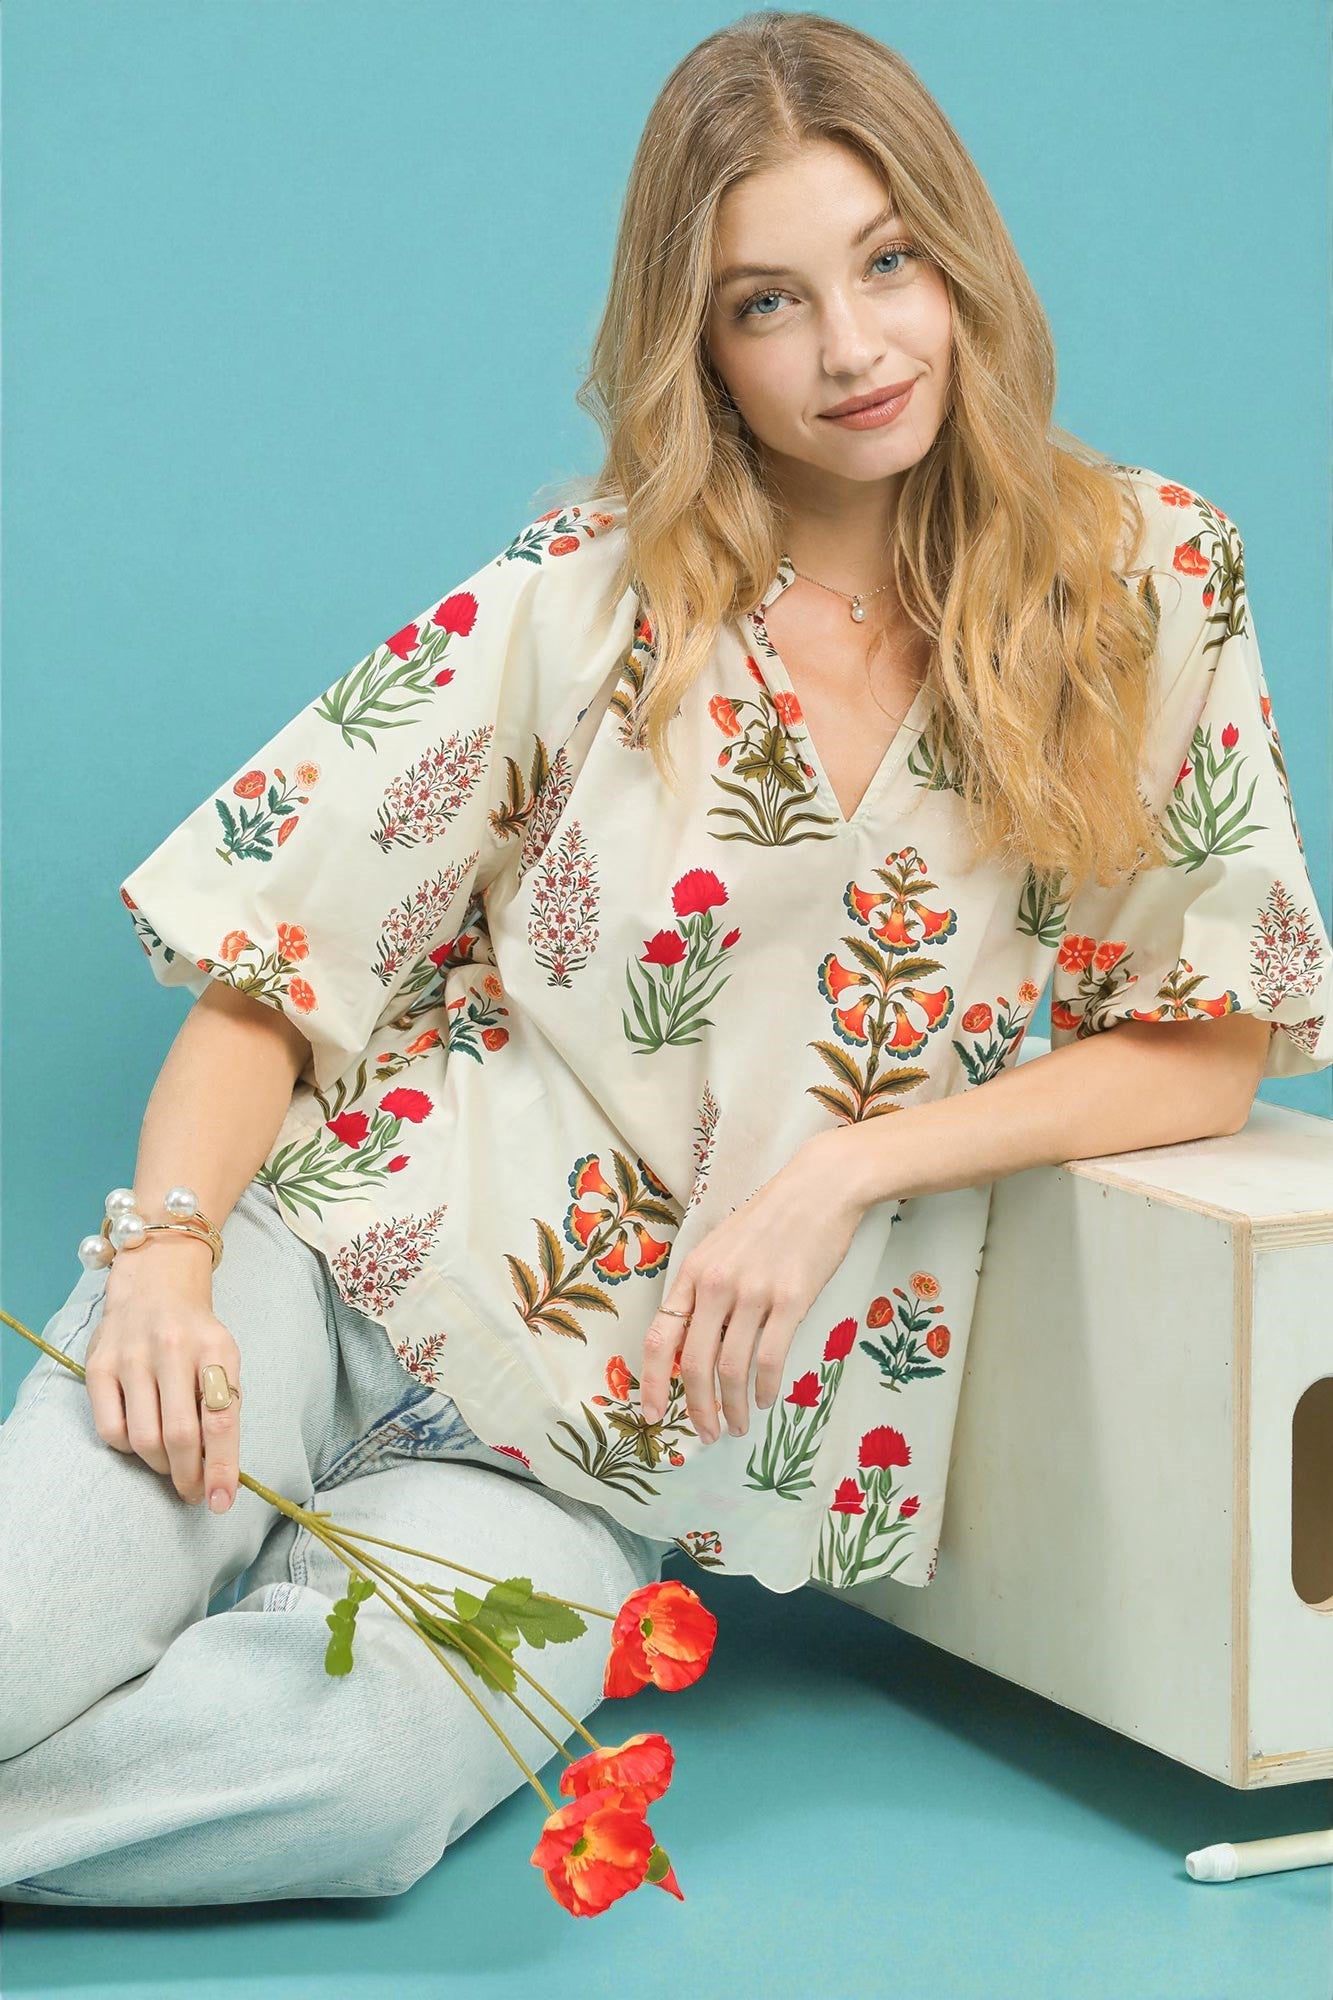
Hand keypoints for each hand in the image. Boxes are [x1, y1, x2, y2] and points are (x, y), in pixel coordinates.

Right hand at [84, 1277, 241, 1512]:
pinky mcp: (98, 1366)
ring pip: (143, 1438)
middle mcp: (172, 1348)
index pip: (221, 1419)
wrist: (155, 1283)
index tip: (221, 1502)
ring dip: (160, 1466)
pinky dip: (127, 1449)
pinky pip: (110, 1430)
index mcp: (215, 1348)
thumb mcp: (223, 1356)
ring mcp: (131, 1356)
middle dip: (188, 1476)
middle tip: (193, 1493)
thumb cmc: (195, 1332)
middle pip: (179, 1435)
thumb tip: (219, 1471)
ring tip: (170, 1465)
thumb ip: (222, 1405)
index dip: (221, 1467)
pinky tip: (140, 1440)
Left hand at [639, 1130, 868, 1443]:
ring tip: (739, 1426)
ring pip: (731, 1369)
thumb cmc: (770, 1218)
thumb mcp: (721, 1247)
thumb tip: (691, 1344)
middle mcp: (717, 1285)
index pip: (661, 1338)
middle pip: (694, 1364)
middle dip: (696, 1409)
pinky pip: (771, 1358)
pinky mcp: (792, 1300)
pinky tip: (767, 1399)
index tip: (654, 1414)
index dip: (653, 1383)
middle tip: (705, 1434)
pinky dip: (766, 1388)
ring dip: (733, 1407)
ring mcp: (754, 1293)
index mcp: (693, 1272)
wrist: (819, 1189)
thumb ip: (703, 1291)